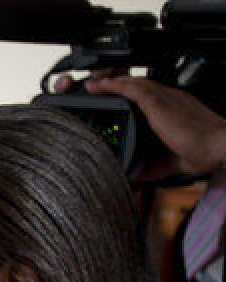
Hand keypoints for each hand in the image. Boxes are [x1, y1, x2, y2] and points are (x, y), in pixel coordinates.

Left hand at [86, 75, 225, 178]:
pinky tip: (102, 85)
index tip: (109, 98)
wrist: (218, 147)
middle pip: (136, 84)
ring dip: (111, 81)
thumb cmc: (203, 152)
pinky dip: (116, 85)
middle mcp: (168, 98)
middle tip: (95, 87)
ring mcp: (165, 97)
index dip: (126, 93)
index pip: (145, 95)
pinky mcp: (160, 102)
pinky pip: (133, 88)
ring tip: (93, 84)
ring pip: (133, 82)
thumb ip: (150, 166)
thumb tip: (134, 175)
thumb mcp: (168, 162)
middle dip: (115, 83)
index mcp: (171, 108)